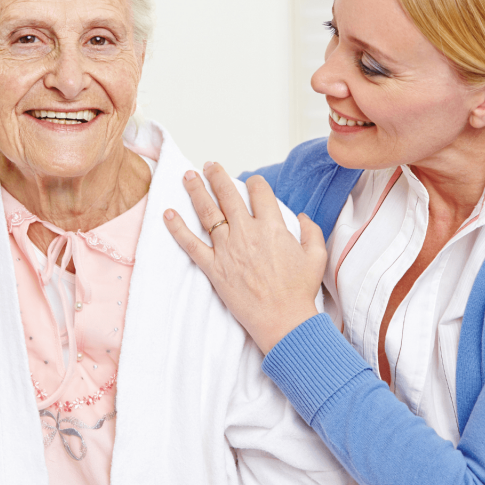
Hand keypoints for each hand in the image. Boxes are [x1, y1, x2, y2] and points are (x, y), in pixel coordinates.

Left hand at [162, 163, 326, 353]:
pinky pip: (191, 244)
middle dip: (217, 176)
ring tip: (188, 176)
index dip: (254, 183)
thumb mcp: (316, 256)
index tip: (250, 181)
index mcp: (272, 227)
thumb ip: (311, 231)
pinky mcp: (213, 268)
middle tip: (209, 166)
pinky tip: (168, 213)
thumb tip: (302, 216)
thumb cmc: (299, 290)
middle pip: (228, 195)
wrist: (283, 319)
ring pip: (207, 212)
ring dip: (196, 191)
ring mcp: (227, 249)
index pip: (260, 193)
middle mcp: (247, 233)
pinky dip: (177, 228)